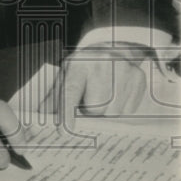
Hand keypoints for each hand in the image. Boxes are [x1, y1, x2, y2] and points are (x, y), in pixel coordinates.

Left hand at [42, 46, 180, 118]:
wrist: (113, 49)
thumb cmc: (85, 68)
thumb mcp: (67, 75)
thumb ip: (54, 97)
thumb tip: (41, 117)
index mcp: (79, 63)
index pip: (71, 90)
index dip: (67, 112)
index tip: (65, 130)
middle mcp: (103, 62)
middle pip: (96, 108)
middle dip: (91, 111)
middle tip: (89, 100)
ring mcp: (124, 69)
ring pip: (113, 112)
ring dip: (106, 112)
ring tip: (104, 95)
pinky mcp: (139, 78)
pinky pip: (128, 110)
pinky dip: (121, 109)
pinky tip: (117, 94)